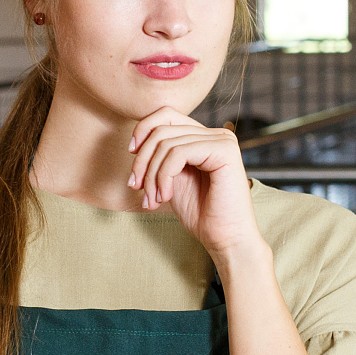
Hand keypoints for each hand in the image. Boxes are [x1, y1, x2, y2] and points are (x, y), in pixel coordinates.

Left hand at [127, 106, 262, 257]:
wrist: (225, 239)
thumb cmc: (200, 214)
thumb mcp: (172, 178)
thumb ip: (160, 157)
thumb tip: (135, 142)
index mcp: (204, 137)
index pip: (165, 115)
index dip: (142, 130)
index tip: (131, 155)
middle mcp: (215, 134)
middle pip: (161, 129)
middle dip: (142, 161)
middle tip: (137, 189)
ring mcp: (222, 140)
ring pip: (166, 144)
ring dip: (151, 175)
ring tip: (153, 200)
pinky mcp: (224, 149)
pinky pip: (178, 153)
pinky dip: (164, 176)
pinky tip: (166, 196)